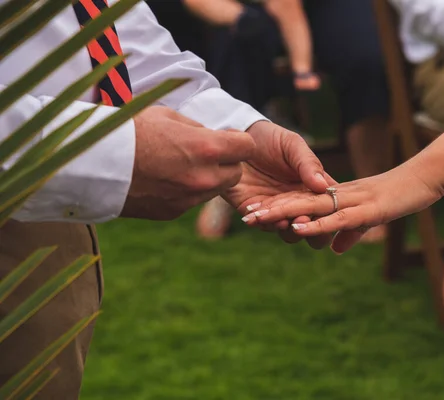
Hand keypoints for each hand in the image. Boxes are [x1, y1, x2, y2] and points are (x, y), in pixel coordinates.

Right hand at [121, 106, 255, 219]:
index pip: (247, 148)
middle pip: (235, 174)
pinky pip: (192, 201)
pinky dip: (187, 191)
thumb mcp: (168, 117)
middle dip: (227, 163)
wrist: (92, 162)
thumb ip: (198, 129)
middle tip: (207, 153)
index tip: (228, 138)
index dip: (239, 141)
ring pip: (215, 190)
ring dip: (208, 178)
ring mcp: (189, 198)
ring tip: (181, 164)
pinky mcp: (173, 212)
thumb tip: (214, 136)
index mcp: (206, 148)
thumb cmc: (130, 130)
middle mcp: (203, 178)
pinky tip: (165, 179)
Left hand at [222, 120, 335, 248]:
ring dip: (286, 229)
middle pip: (312, 226)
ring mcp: (276, 208)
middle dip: (311, 230)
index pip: (328, 205)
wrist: (237, 138)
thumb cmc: (271, 138)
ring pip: (288, 231)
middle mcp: (296, 202)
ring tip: (282, 221)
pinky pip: (262, 223)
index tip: (326, 212)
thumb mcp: (292, 146)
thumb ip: (308, 164)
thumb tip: (323, 186)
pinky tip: (259, 217)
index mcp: (312, 187)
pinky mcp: (253, 209)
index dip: (330, 213)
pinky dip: (262, 223)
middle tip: (302, 219)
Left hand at [243, 161, 443, 252]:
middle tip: (245, 217)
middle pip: (298, 202)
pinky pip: (336, 216)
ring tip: (258, 218)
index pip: (302, 202)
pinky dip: (317, 222)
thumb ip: (350, 229)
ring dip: (285, 213)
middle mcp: (338, 195)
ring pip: (310, 206)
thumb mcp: (371, 215)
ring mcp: (351, 200)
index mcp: (336, 195)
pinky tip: (298, 226)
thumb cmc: (400, 193)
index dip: (279, 209)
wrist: (426, 174)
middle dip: (270, 209)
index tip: (255, 216)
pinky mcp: (367, 208)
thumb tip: (336, 248)